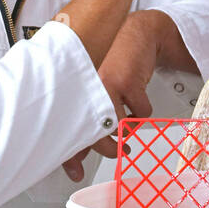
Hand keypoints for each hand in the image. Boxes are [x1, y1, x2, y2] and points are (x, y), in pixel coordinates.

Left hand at [61, 12, 160, 179]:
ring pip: (118, 127)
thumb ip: (84, 119)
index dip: (70, 156)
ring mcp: (105, 84)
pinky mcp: (127, 82)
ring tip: (128, 131)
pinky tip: (137, 102)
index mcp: (73, 90)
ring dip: (126, 133)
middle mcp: (85, 87)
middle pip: (92, 133)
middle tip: (117, 150)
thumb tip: (75, 156)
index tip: (75, 172)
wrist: (137, 35)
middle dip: (107, 149)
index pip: (66, 128)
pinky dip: (142, 113)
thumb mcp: (95, 89)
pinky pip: (140, 114)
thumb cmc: (113, 63)